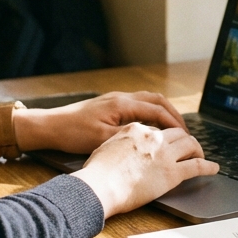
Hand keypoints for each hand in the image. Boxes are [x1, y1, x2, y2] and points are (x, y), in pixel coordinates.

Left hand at [12, 91, 187, 153]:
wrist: (51, 126)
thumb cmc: (74, 133)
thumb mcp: (103, 140)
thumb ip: (130, 138)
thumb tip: (153, 140)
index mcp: (122, 104)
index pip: (157, 110)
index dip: (174, 123)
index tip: (186, 136)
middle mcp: (121, 97)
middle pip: (157, 100)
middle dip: (174, 114)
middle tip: (185, 131)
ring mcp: (115, 99)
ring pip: (148, 100)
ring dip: (163, 111)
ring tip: (173, 128)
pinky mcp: (110, 105)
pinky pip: (138, 104)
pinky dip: (151, 112)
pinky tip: (151, 126)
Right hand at [72, 123, 218, 217]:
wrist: (100, 186)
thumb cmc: (97, 171)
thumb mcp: (106, 146)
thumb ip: (120, 142)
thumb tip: (122, 147)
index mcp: (136, 129)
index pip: (157, 130)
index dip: (164, 137)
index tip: (167, 143)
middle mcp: (154, 137)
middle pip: (177, 133)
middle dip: (185, 139)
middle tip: (189, 146)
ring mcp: (164, 154)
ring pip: (190, 144)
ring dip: (198, 149)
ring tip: (201, 155)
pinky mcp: (172, 173)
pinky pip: (196, 166)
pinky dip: (208, 166)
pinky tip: (214, 168)